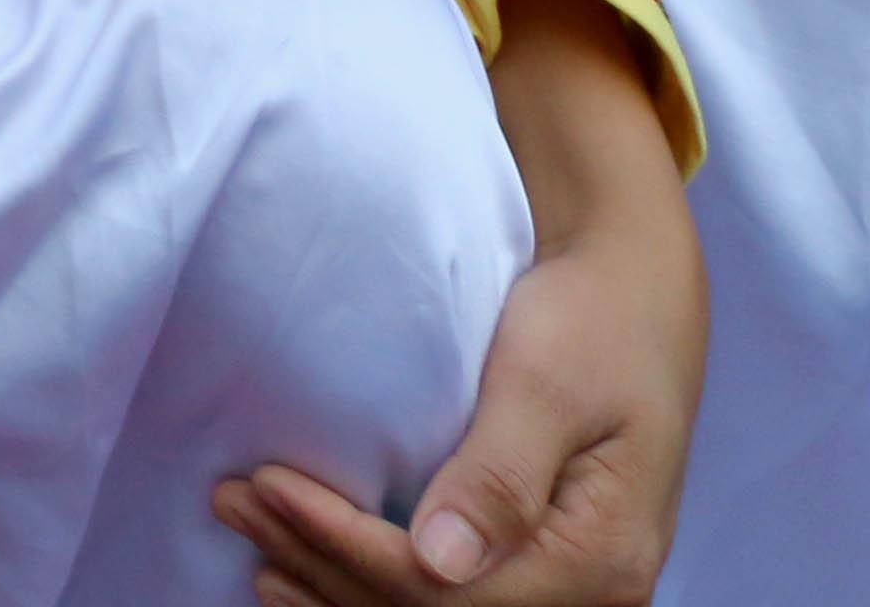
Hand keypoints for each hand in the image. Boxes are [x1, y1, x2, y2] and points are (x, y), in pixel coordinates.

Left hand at [216, 202, 700, 602]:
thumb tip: (439, 562)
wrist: (635, 293)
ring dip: (332, 581)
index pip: (444, 589)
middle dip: (321, 564)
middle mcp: (590, 596)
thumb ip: (497, 477)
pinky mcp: (535, 568)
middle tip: (233, 502)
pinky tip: (305, 572)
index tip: (266, 486)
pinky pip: (445, 599)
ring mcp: (564, 590)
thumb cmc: (594, 320)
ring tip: (252, 541)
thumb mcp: (548, 385)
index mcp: (600, 560)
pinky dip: (366, 585)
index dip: (344, 545)